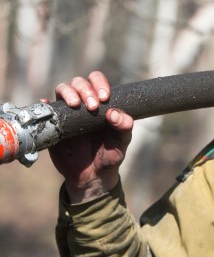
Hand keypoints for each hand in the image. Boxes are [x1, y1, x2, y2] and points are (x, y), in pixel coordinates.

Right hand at [48, 71, 133, 203]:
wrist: (93, 176)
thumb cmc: (110, 154)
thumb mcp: (122, 142)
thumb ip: (124, 127)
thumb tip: (114, 112)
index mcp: (101, 103)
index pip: (97, 80)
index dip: (100, 83)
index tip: (105, 97)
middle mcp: (83, 104)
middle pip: (78, 82)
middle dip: (85, 89)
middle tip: (93, 106)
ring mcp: (67, 113)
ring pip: (61, 90)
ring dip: (68, 93)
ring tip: (75, 105)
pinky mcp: (54, 125)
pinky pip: (45, 110)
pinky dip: (46, 104)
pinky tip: (48, 104)